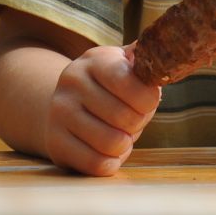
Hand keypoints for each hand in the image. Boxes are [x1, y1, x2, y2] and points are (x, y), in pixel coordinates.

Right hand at [45, 46, 160, 176]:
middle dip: (137, 124)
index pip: (126, 81)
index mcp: (94, 61)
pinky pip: (97, 164)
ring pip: (111, 143)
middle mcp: (71, 82)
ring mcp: (59, 112)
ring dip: (124, 145)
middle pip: (124, 117)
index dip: (148, 99)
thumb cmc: (109, 89)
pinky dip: (111, 162)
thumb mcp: (123, 66)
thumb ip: (144, 60)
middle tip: (132, 120)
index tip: (149, 102)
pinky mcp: (55, 142)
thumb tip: (160, 49)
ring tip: (119, 135)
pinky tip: (107, 151)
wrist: (66, 106)